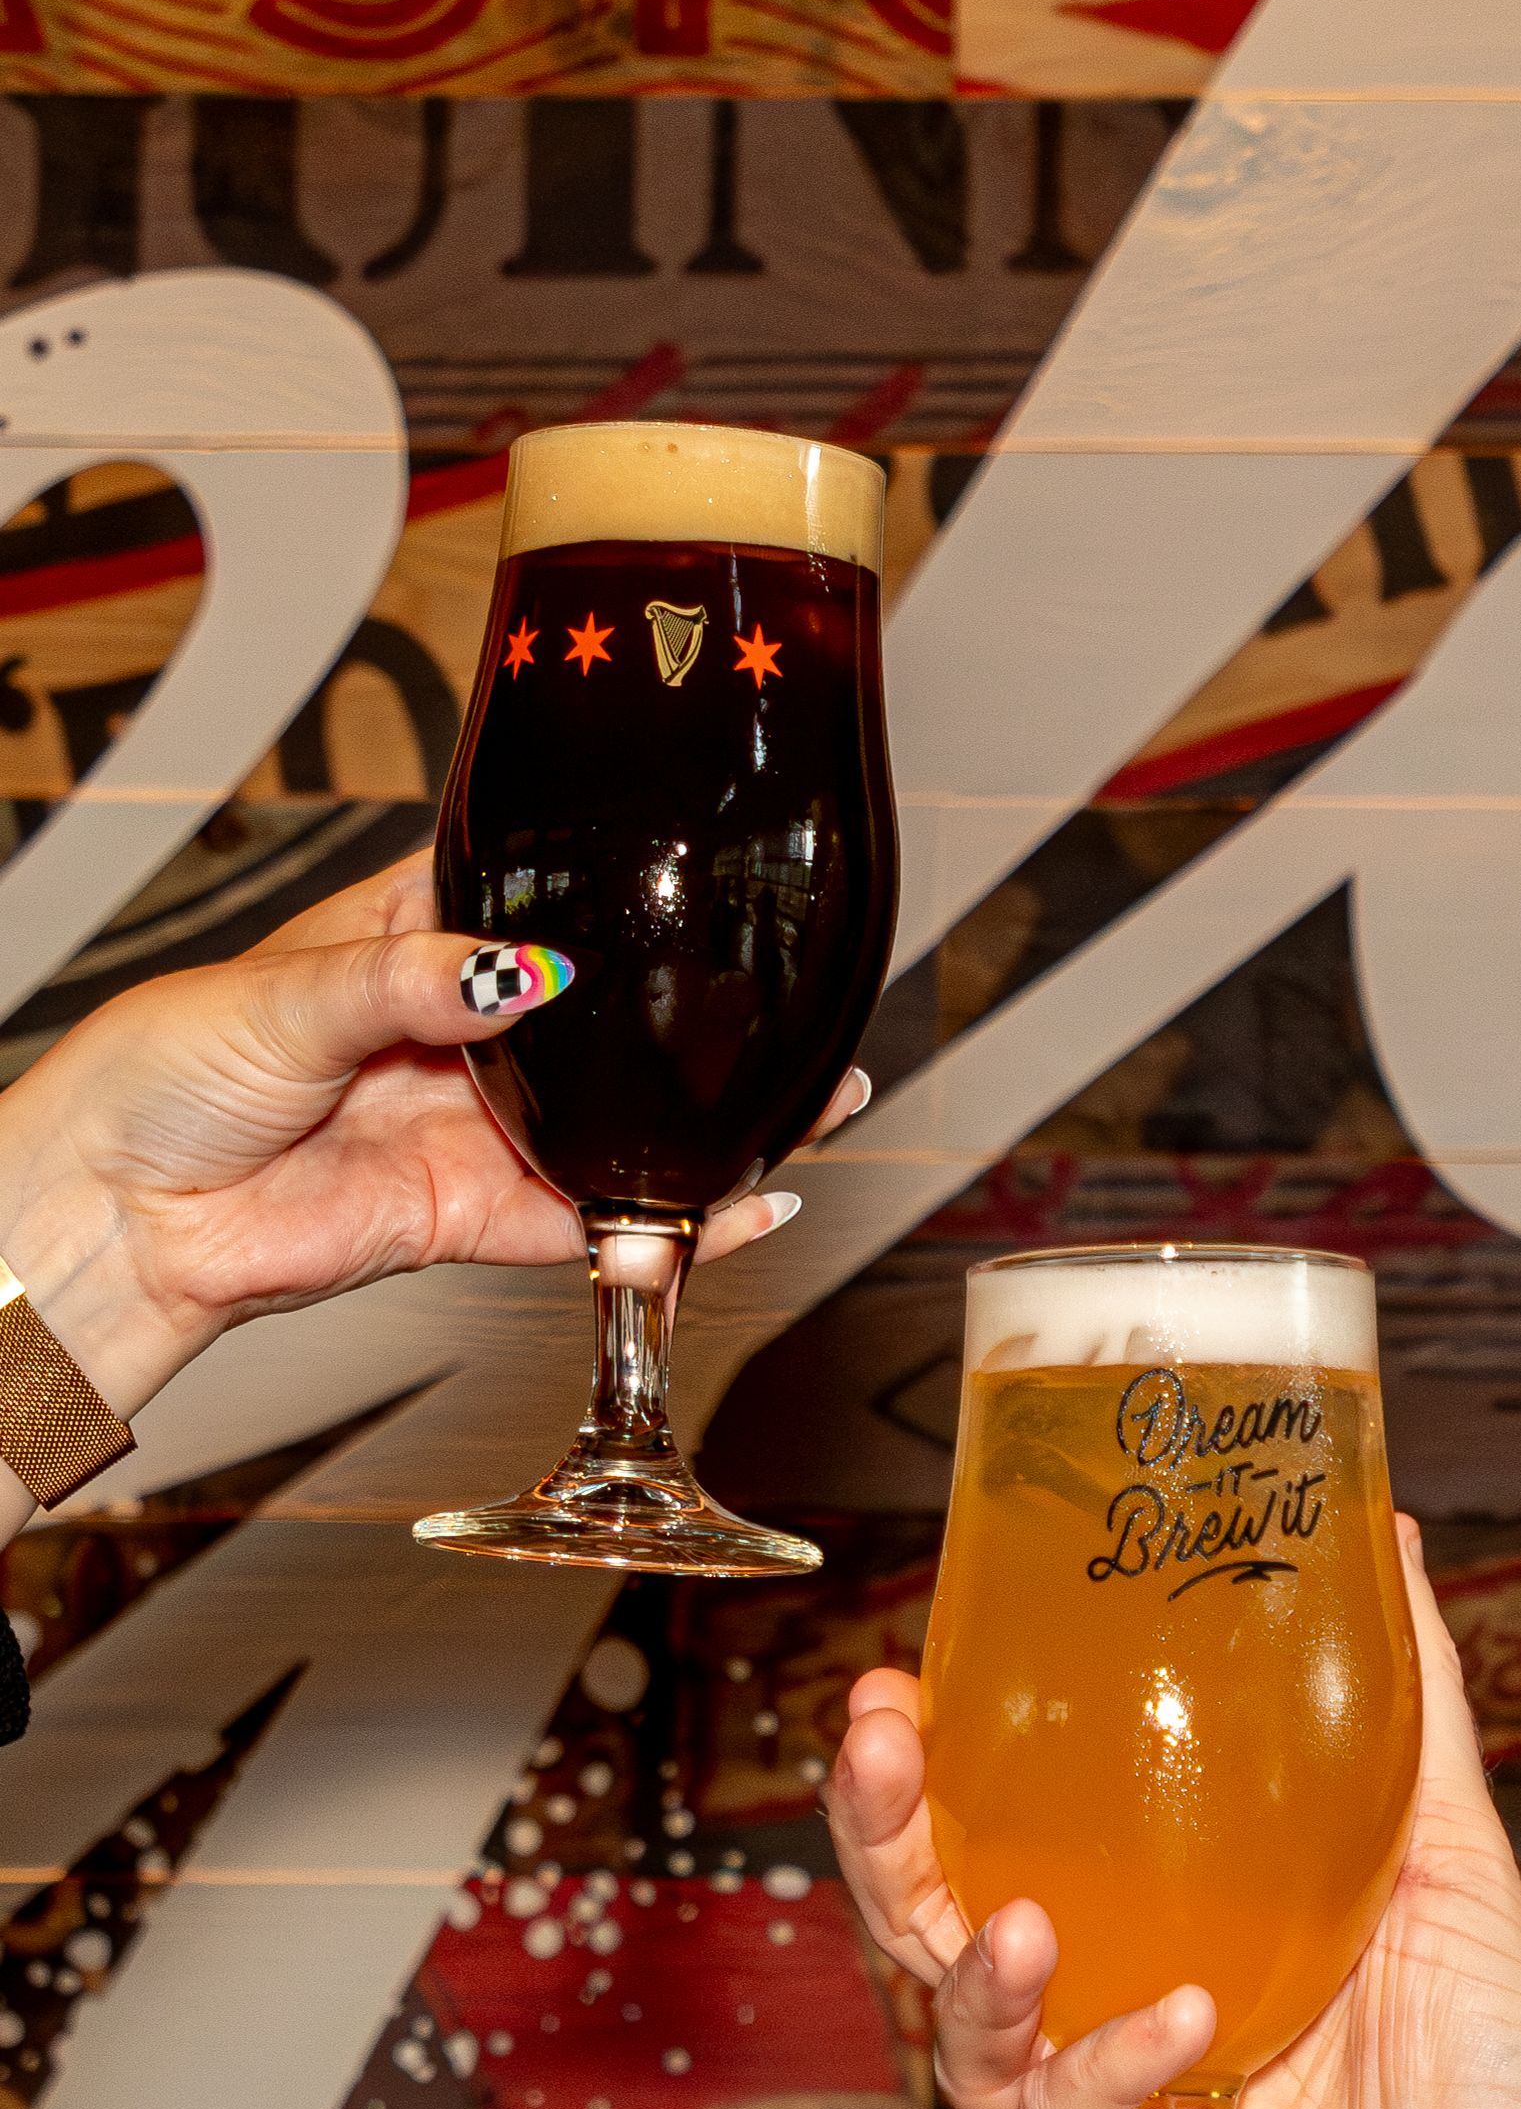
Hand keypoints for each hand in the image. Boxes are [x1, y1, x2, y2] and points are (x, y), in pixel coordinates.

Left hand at [0, 852, 868, 1424]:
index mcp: (420, 938)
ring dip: (708, 1124)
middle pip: (612, 1024)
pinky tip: (738, 1205)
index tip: (719, 887)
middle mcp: (465, 1031)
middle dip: (701, 1022)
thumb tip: (516, 970)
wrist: (123, 1216)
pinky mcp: (475, 1214)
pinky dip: (665, 1221)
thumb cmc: (165, 1073)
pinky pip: (590, 1217)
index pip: (547, 901)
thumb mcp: (289, 991)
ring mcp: (478, 1125)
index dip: (632, 896)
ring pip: (621, 1124)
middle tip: (796, 1011)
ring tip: (810, 1103)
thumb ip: (412, 979)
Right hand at [825, 1520, 1520, 2108]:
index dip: (927, 1773)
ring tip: (1028, 1926)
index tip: (895, 1686)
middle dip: (887, 1844)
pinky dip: (1107, 2086)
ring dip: (981, 1983)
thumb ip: (1405, 1698)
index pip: (996, 1842)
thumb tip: (1393, 1534)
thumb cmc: (1497, 2067)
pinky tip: (1176, 2029)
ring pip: (972, 2054)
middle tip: (879, 1752)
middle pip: (940, 1934)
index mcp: (1156, 1932)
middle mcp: (1109, 2030)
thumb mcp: (1445, 1848)